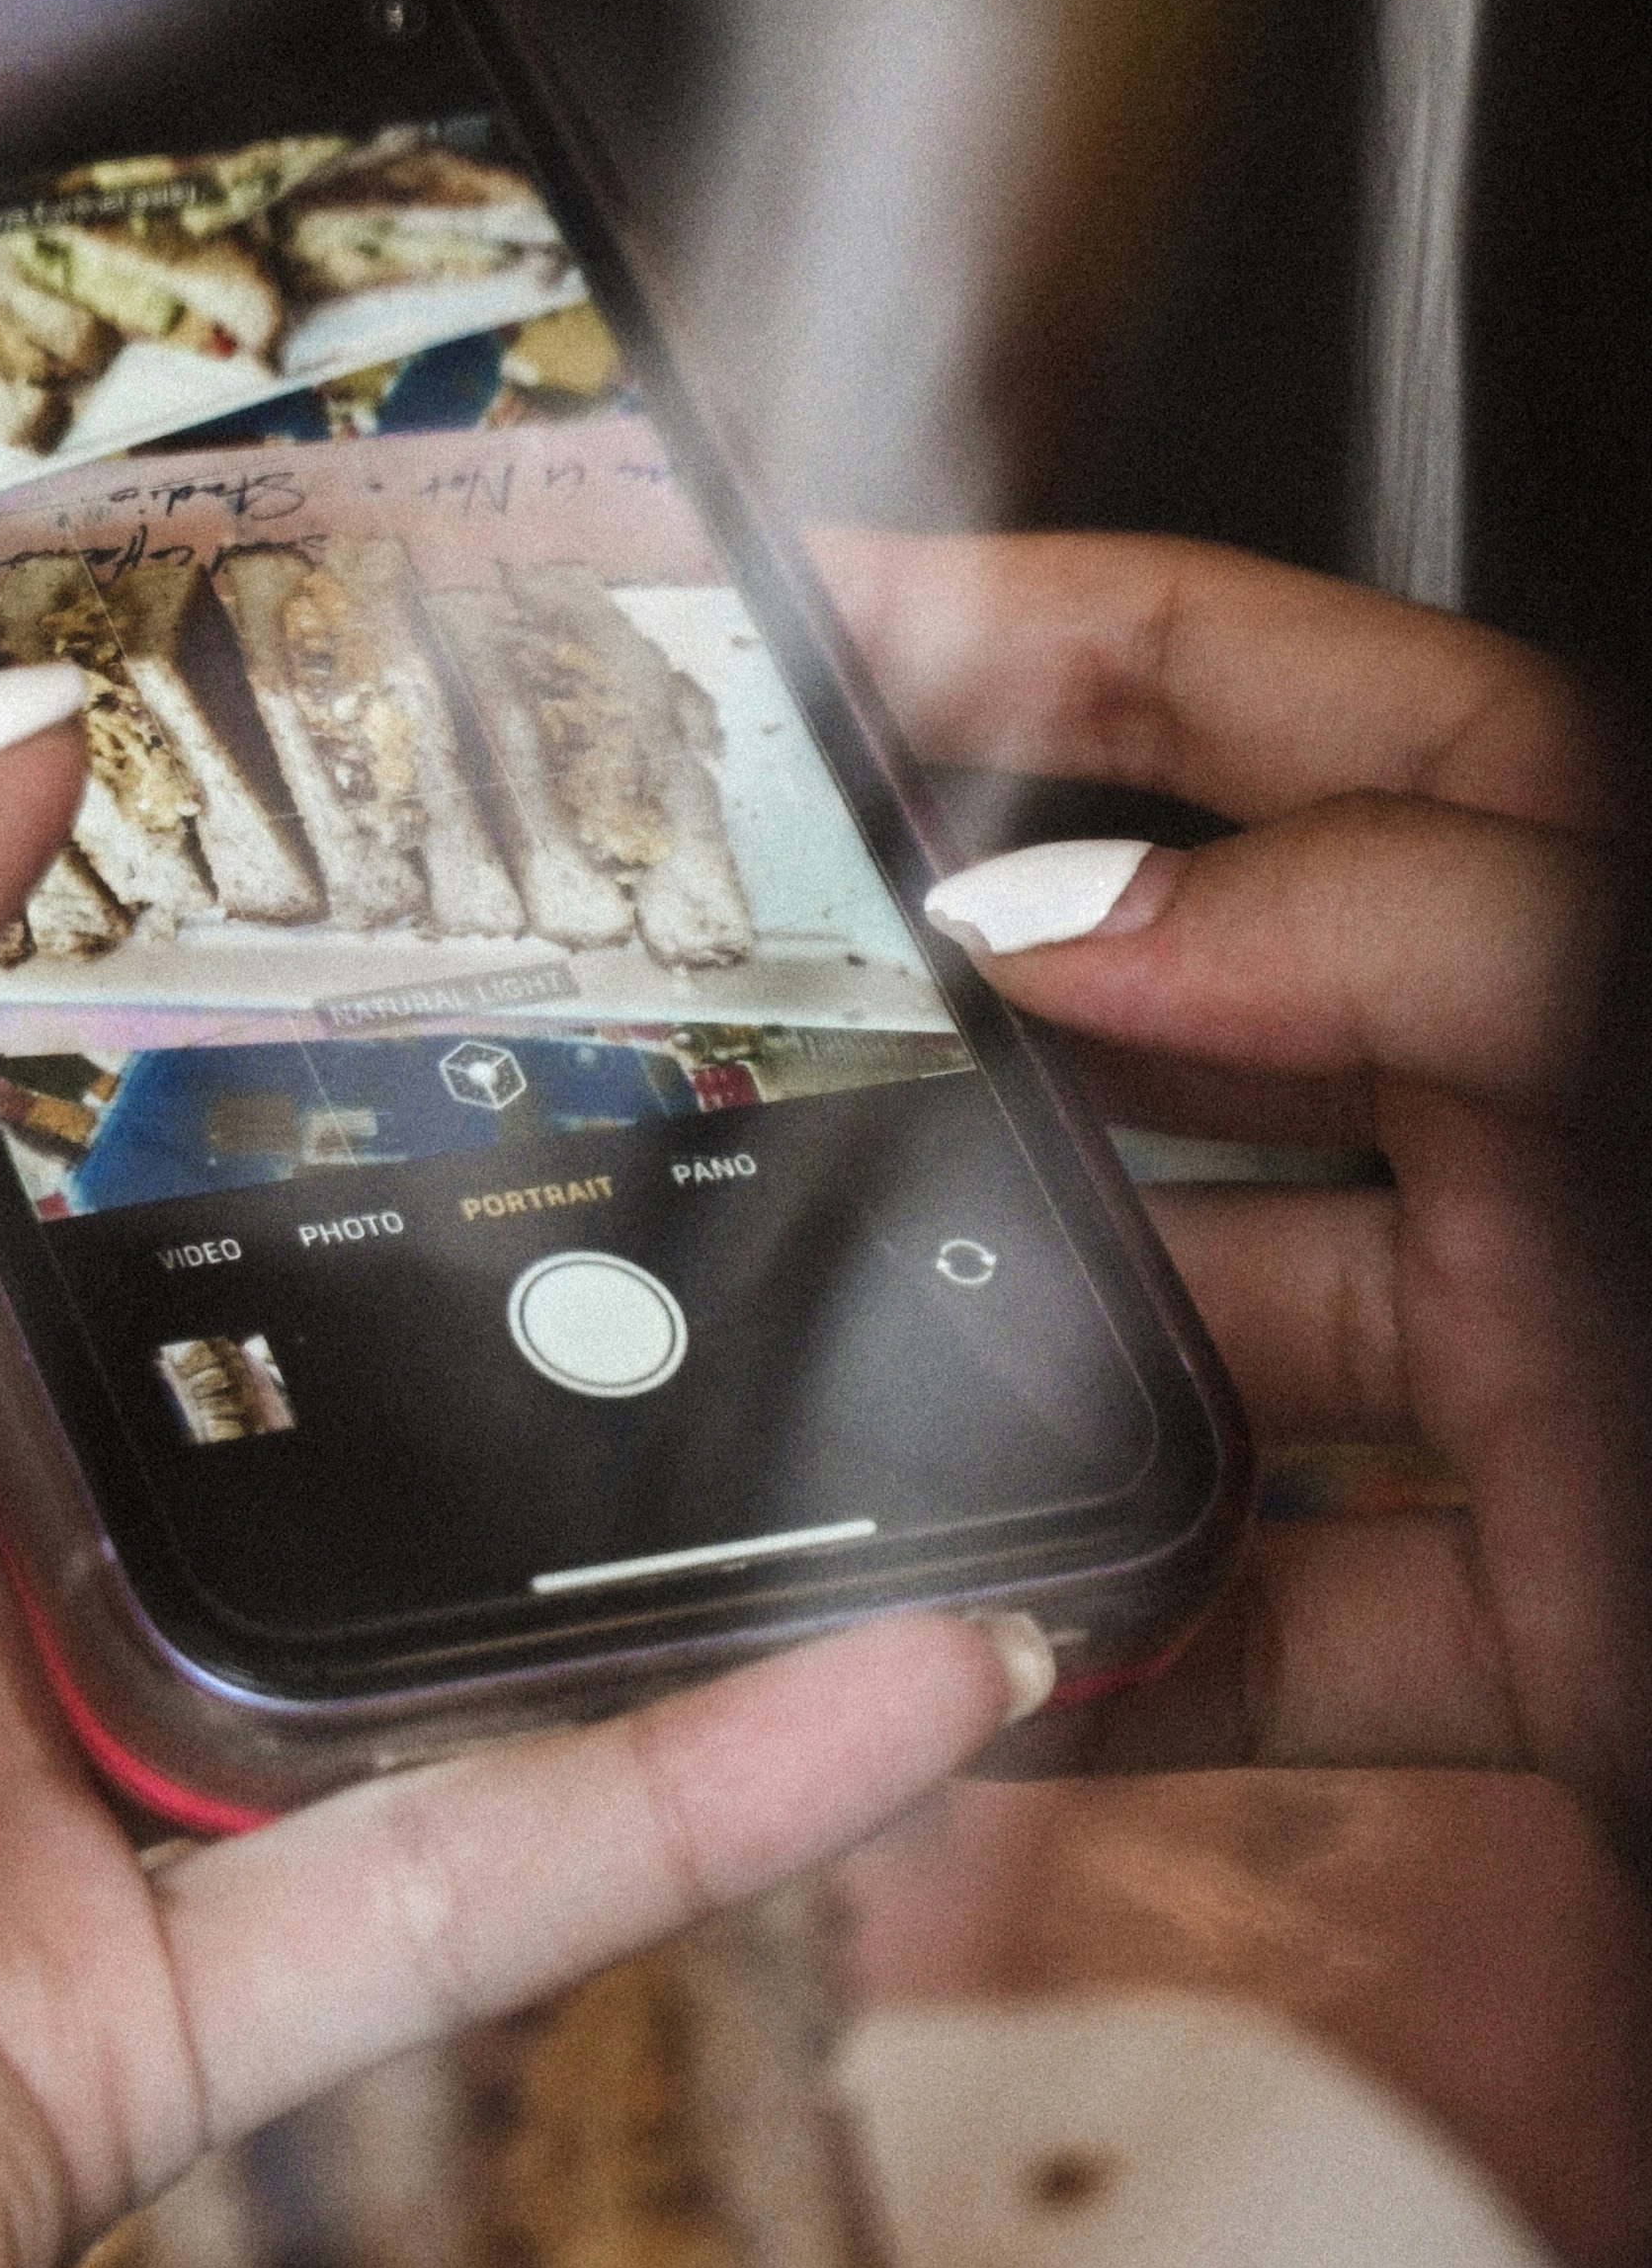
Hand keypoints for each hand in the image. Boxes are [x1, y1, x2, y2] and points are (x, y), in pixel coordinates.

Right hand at [831, 529, 1645, 1817]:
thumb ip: (1397, 927)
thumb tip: (1069, 910)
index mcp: (1566, 893)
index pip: (1239, 682)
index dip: (997, 622)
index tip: (764, 611)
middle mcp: (1528, 1103)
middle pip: (1161, 1023)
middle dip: (928, 1036)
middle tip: (703, 1030)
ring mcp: (1528, 1359)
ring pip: (1182, 1343)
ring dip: (1000, 1380)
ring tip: (816, 1375)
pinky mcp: (1543, 1613)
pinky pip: (1273, 1624)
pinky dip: (1122, 1656)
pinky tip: (995, 1653)